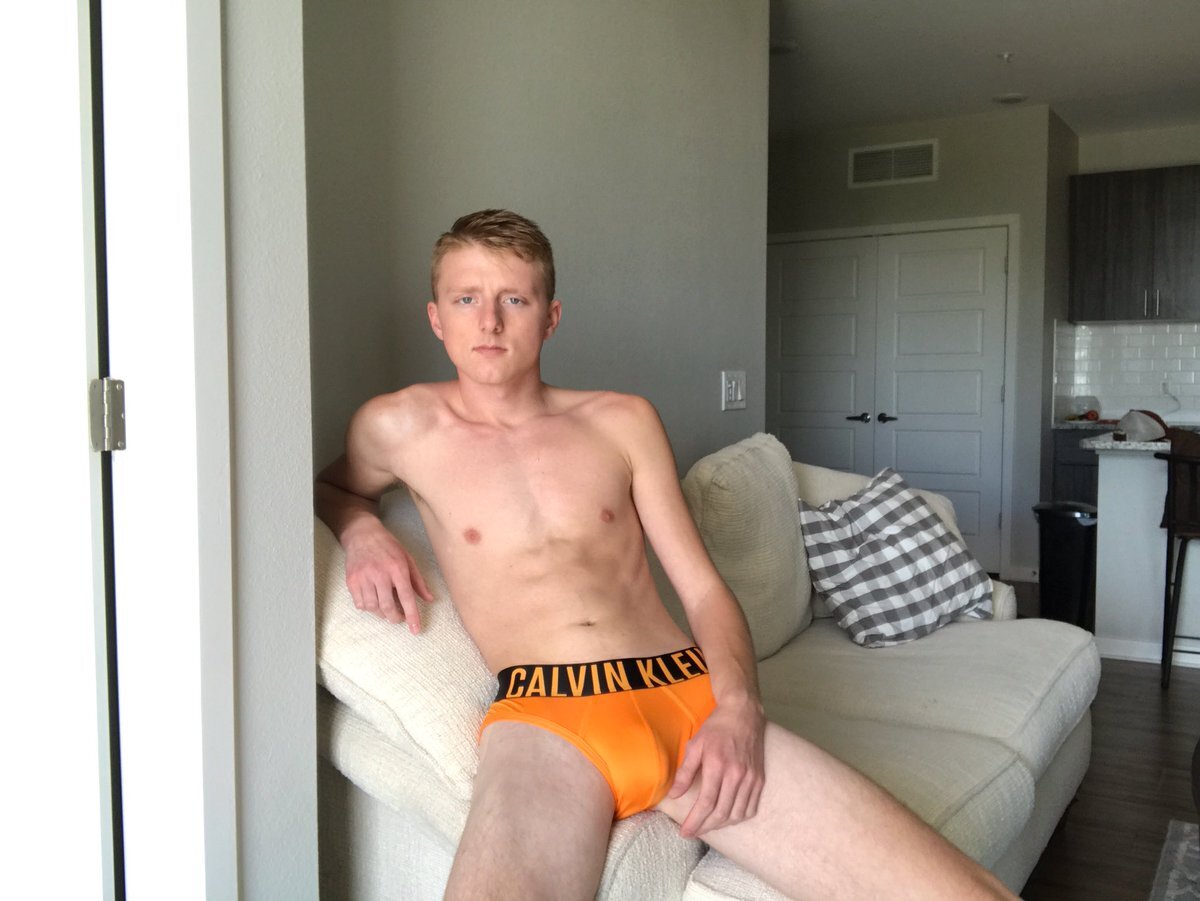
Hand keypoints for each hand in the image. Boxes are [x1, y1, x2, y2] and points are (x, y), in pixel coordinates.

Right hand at [343, 524, 434, 632]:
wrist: (362, 534)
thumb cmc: (388, 547)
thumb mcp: (408, 559)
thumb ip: (418, 581)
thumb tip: (430, 599)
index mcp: (397, 568)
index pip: (406, 596)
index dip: (412, 615)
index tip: (415, 630)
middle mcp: (379, 573)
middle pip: (388, 606)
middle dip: (395, 618)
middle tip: (399, 618)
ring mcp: (363, 577)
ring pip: (373, 607)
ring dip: (381, 613)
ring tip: (386, 607)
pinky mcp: (351, 581)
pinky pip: (360, 604)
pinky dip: (368, 608)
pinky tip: (374, 600)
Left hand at [668, 698, 765, 837]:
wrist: (743, 714)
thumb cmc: (716, 728)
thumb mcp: (695, 745)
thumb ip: (685, 772)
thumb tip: (674, 796)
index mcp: (718, 765)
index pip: (706, 802)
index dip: (695, 821)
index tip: (684, 832)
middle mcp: (737, 775)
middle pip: (722, 813)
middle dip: (705, 827)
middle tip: (692, 833)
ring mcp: (751, 778)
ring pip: (737, 814)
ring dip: (721, 825)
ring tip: (707, 825)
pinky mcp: (759, 779)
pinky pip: (751, 807)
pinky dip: (738, 817)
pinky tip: (727, 817)